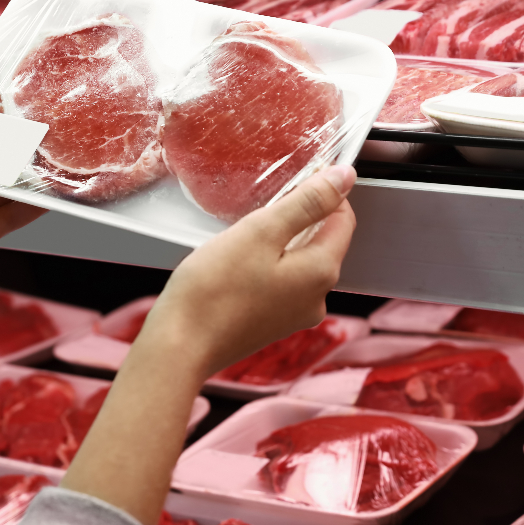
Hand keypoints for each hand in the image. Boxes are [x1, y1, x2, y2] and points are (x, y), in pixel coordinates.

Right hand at [140, 165, 356, 379]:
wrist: (179, 346)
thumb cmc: (213, 290)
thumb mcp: (261, 231)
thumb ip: (307, 202)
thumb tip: (345, 178)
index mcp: (321, 272)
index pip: (343, 220)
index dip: (325, 193)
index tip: (296, 179)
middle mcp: (316, 298)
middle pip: (321, 242)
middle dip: (297, 220)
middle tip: (258, 212)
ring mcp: (294, 316)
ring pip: (298, 263)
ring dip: (278, 244)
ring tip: (242, 239)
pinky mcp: (271, 325)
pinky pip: (280, 284)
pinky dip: (266, 267)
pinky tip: (236, 266)